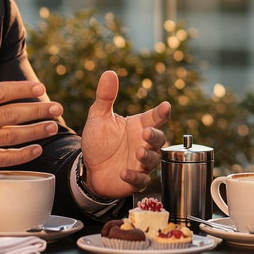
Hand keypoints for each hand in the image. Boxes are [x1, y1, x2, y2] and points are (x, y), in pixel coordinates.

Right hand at [0, 46, 62, 177]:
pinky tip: (36, 149)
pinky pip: (2, 159)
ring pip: (11, 136)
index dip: (22, 89)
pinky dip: (21, 155)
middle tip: (57, 107)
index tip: (39, 87)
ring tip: (52, 126)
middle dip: (37, 110)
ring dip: (35, 131)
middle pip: (11, 114)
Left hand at [80, 69, 168, 197]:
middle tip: (146, 132)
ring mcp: (141, 163)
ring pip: (153, 160)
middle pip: (158, 139)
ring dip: (147, 156)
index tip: (165, 107)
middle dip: (155, 136)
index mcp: (138, 126)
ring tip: (138, 151)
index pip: (154, 117)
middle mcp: (143, 143)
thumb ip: (105, 97)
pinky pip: (141, 181)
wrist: (88, 168)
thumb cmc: (99, 141)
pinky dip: (135, 177)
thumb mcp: (98, 117)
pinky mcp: (135, 180)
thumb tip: (109, 72)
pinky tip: (124, 173)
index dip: (161, 112)